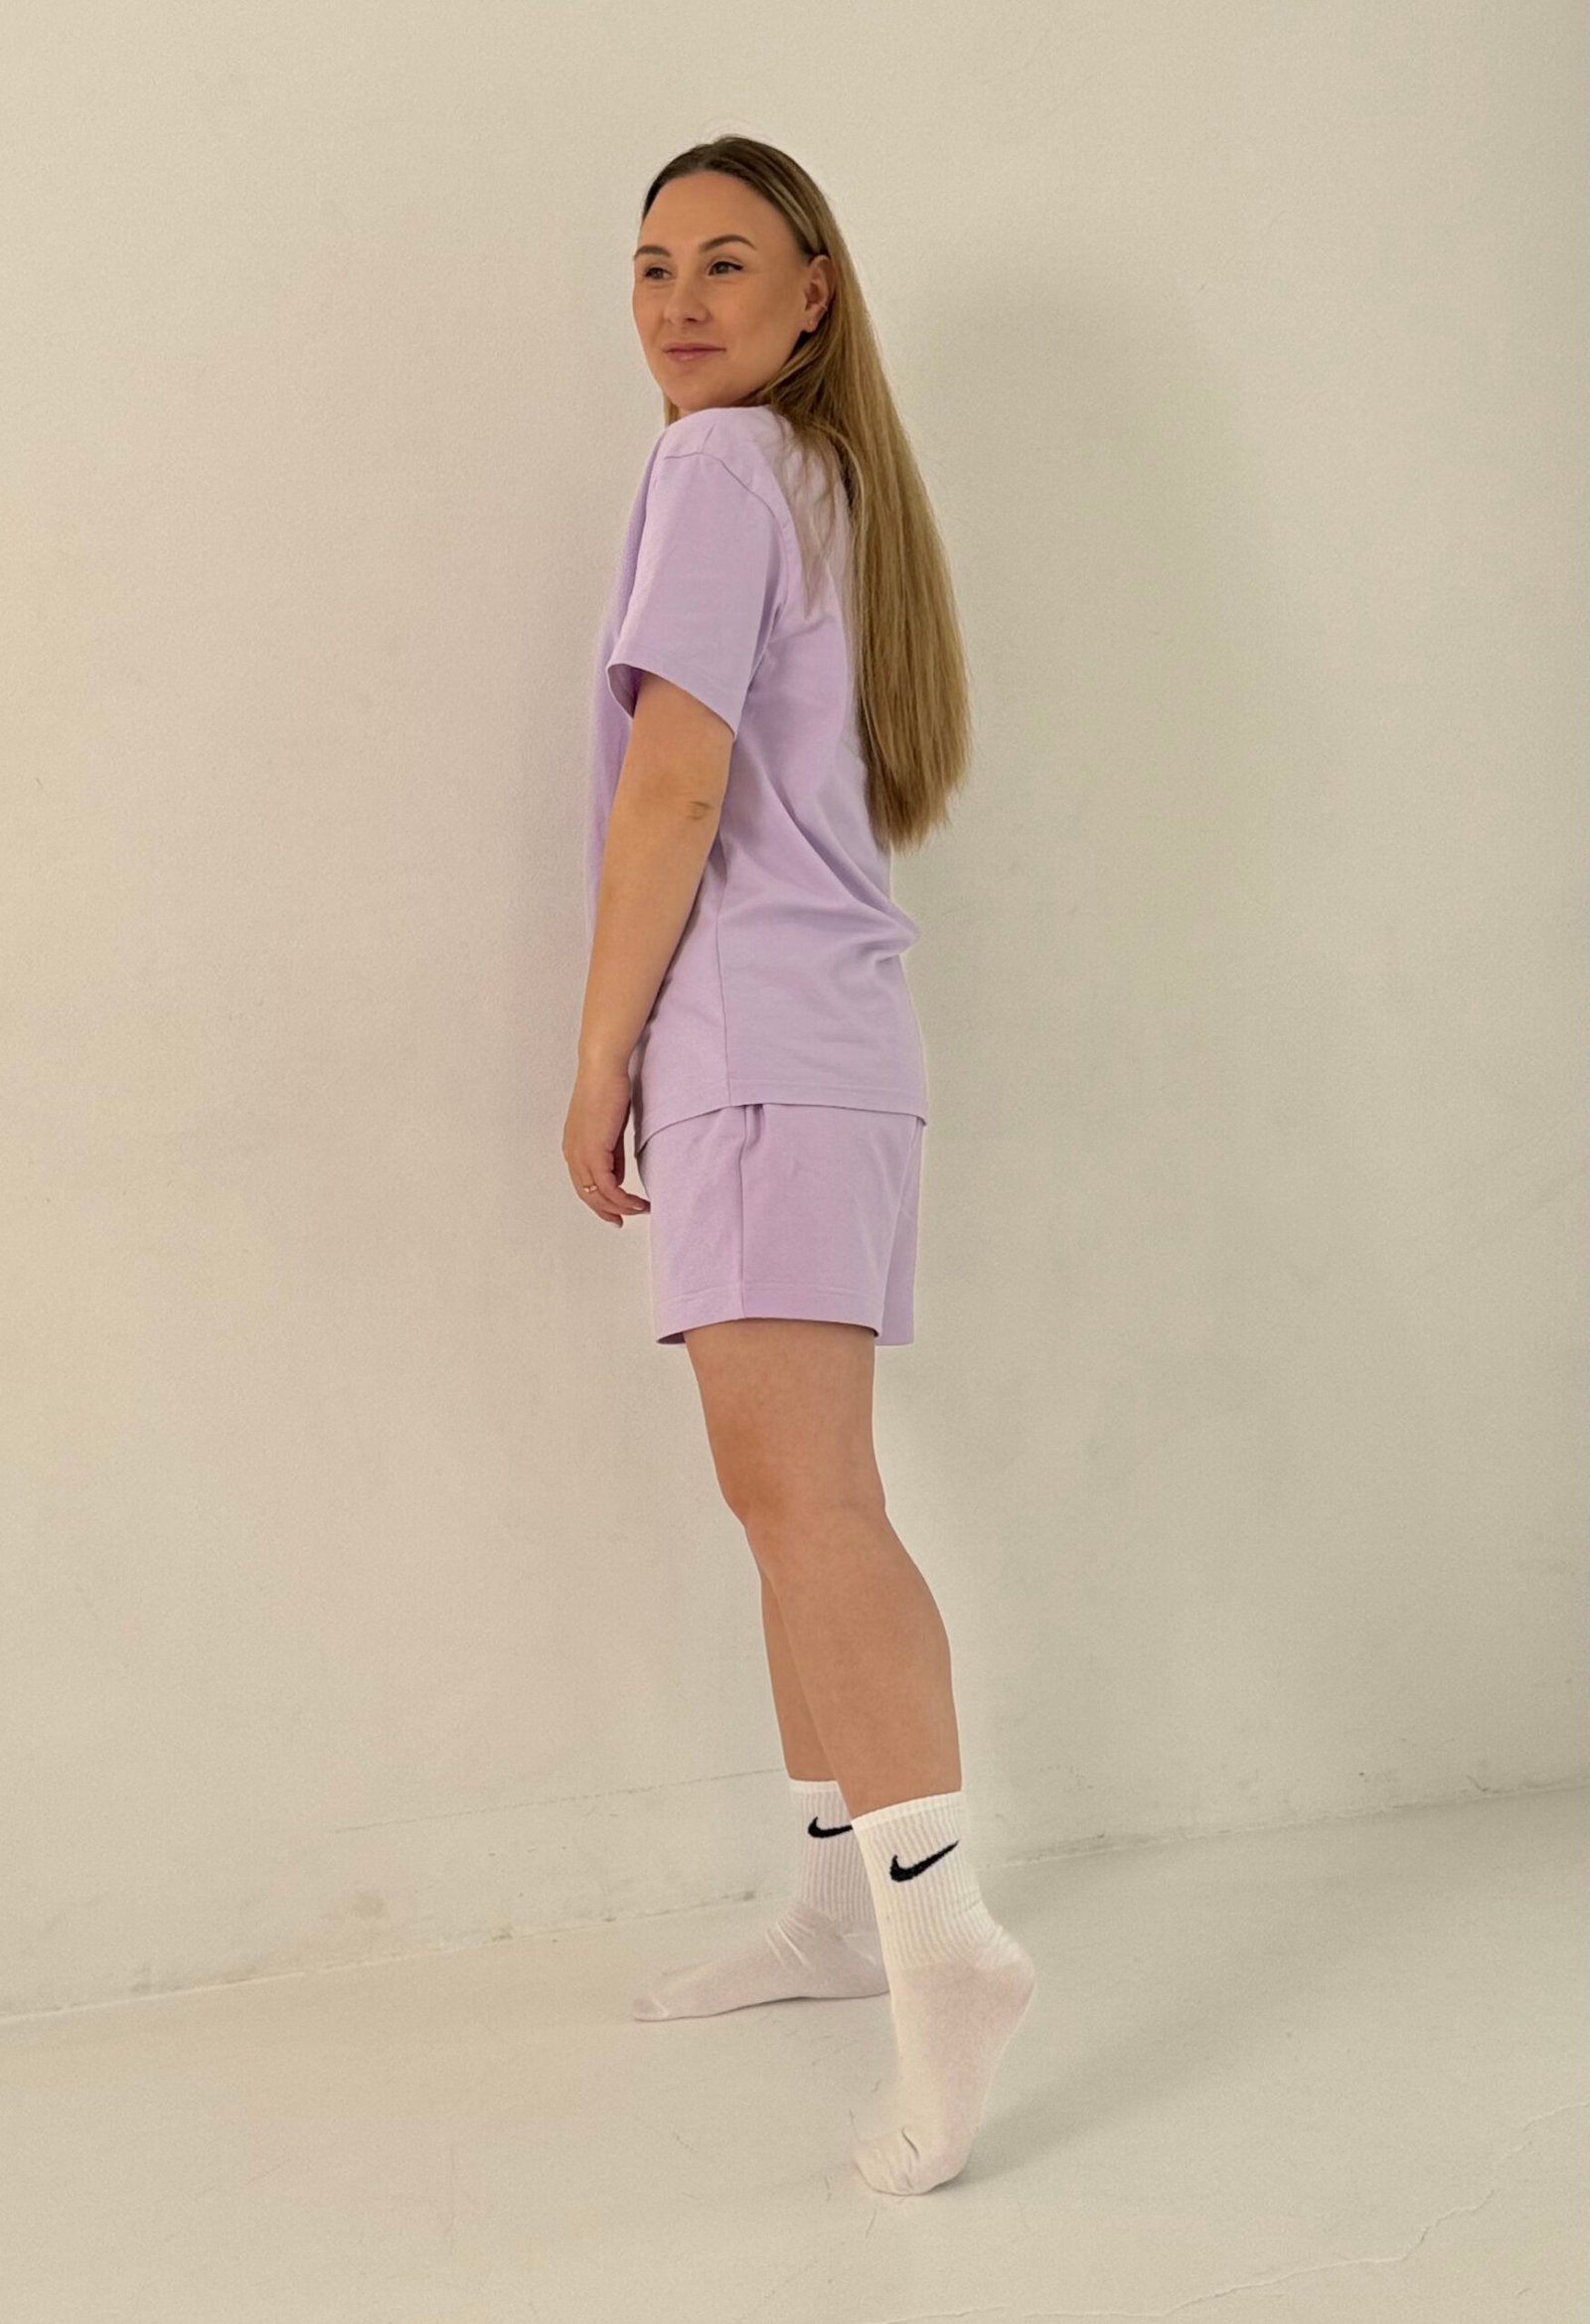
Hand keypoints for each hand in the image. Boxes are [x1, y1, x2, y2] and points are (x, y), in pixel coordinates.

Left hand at [563, 1057, 649, 1226]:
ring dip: (619, 1207)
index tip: (617, 1212)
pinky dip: (621, 1198)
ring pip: (596, 1194)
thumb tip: (617, 1176)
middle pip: (587, 1195)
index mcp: (574, 1147)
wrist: (603, 1069)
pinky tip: (636, 1201)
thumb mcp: (611, 1129)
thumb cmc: (608, 1089)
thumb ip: (612, 1154)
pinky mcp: (593, 1150)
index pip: (584, 1184)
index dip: (600, 1202)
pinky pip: (606, 1186)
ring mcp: (581, 1153)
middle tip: (625, 1220)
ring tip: (640, 1209)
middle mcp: (573, 1153)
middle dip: (608, 1211)